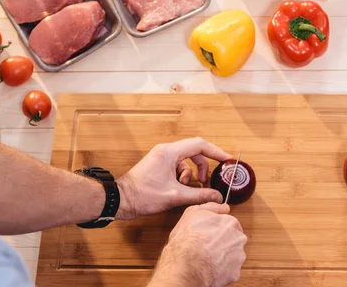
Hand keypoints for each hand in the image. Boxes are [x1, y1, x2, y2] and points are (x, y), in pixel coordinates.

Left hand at [116, 137, 231, 219]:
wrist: (120, 200)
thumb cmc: (143, 196)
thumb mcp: (175, 197)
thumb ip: (199, 195)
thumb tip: (217, 196)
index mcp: (170, 152)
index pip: (200, 145)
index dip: (216, 152)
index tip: (227, 160)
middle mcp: (166, 151)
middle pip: (194, 152)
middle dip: (203, 167)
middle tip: (206, 182)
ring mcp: (161, 157)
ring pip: (186, 161)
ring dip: (190, 175)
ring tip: (186, 189)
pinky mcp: (158, 165)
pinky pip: (177, 167)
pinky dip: (181, 178)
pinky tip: (177, 190)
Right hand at [149, 203, 246, 286]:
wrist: (186, 266)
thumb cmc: (187, 239)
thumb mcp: (194, 212)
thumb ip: (212, 206)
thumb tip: (224, 207)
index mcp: (231, 223)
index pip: (228, 224)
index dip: (216, 229)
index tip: (208, 234)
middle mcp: (238, 239)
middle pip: (232, 239)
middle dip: (222, 243)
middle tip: (206, 246)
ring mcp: (238, 257)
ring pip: (232, 255)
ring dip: (222, 257)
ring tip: (206, 258)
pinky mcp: (234, 273)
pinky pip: (229, 270)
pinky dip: (221, 270)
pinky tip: (209, 268)